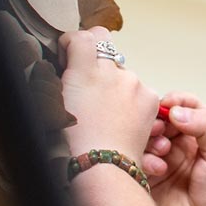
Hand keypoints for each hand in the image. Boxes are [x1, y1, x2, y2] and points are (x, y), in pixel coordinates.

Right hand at [59, 28, 160, 160]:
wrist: (103, 168)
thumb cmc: (74, 144)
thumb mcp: (56, 103)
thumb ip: (65, 76)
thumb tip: (68, 62)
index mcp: (83, 71)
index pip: (83, 37)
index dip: (73, 43)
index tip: (69, 55)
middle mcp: (111, 72)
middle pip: (105, 50)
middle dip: (95, 64)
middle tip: (88, 87)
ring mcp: (133, 84)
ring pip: (122, 73)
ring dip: (114, 85)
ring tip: (105, 113)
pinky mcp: (150, 98)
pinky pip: (139, 90)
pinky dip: (131, 100)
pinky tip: (121, 120)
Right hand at [144, 92, 205, 205]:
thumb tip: (177, 110)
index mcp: (202, 136)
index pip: (185, 105)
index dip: (175, 102)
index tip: (168, 106)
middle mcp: (181, 146)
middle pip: (161, 118)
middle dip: (158, 120)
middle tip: (161, 130)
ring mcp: (163, 161)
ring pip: (146, 137)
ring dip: (151, 139)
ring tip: (162, 151)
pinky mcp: (147, 178)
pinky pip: (137, 159)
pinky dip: (145, 158)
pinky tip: (157, 170)